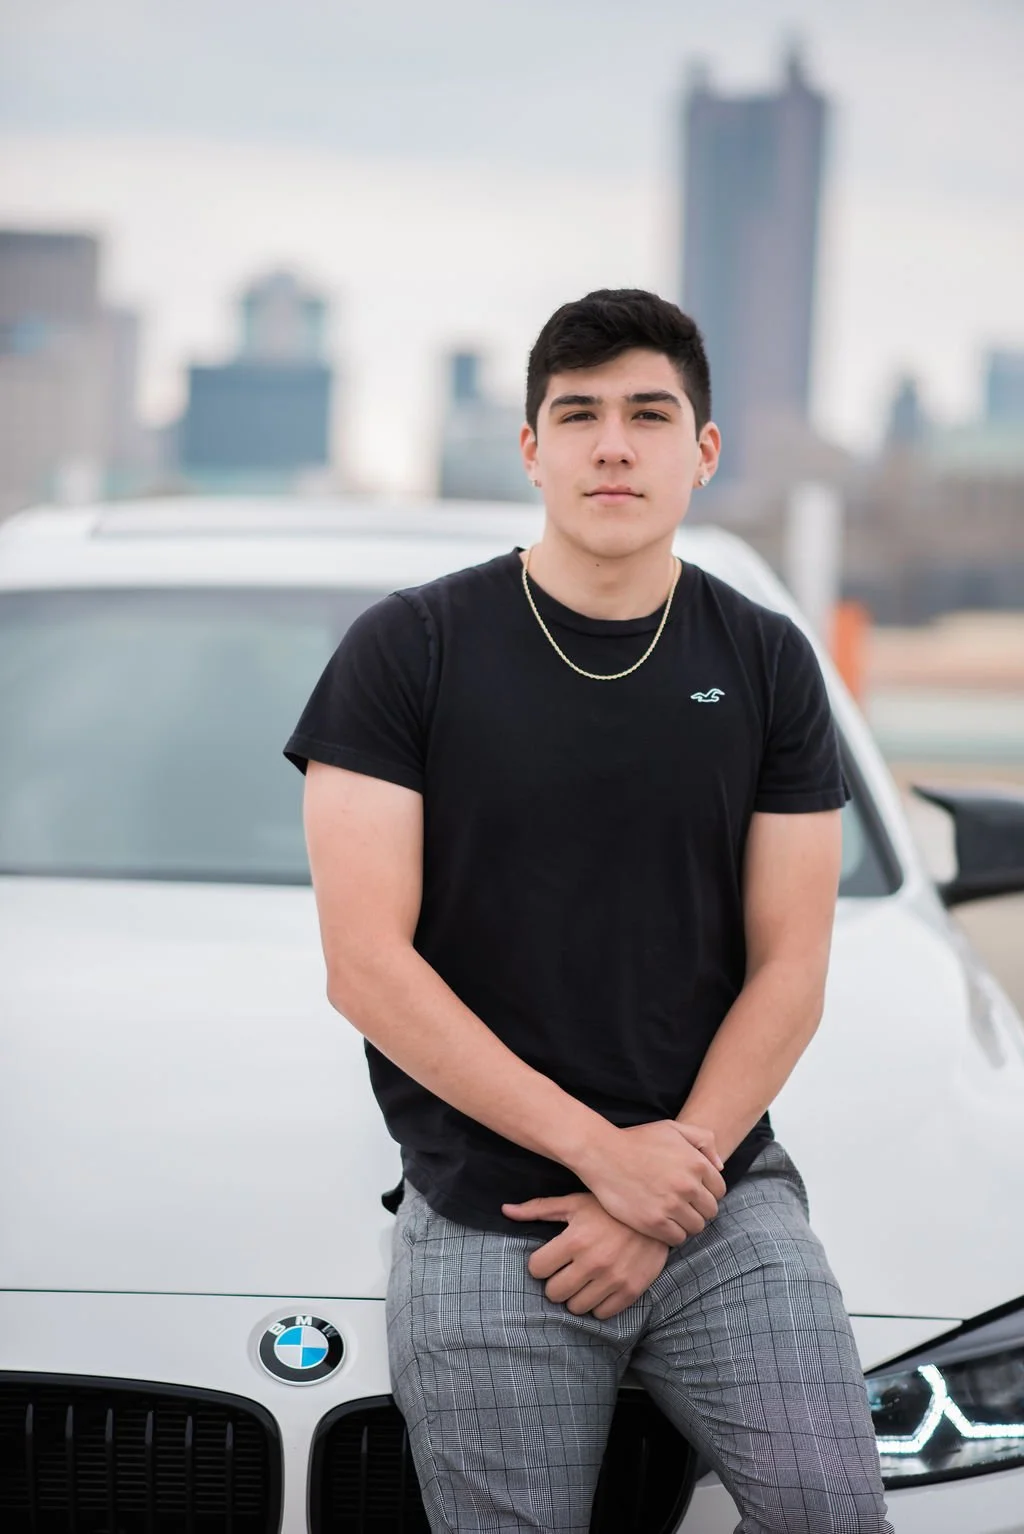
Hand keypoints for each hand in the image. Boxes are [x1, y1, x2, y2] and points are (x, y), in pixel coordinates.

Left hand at [502, 1191, 669, 1318]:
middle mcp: (592, 1262)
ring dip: (575, 1295)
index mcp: (575, 1239)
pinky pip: (601, 1314)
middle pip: (554, 1293)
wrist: (656, 1215)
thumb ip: (538, 1209)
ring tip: (583, 1279)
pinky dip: (597, 1304)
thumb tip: (505, 1210)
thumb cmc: (609, 1208)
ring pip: (575, 1308)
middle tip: (566, 1271)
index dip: (540, 1264)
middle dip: (556, 1282)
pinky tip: (600, 1287)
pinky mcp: (630, 1291)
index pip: (536, 1269)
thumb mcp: (574, 1202)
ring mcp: (613, 1279)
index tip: (549, 1258)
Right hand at [573, 1118, 725, 1245]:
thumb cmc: (637, 1140)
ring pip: (696, 1227)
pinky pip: (678, 1238)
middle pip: (710, 1211)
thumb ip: (703, 1140)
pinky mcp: (654, 1223)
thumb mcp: (672, 1128)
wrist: (602, 1154)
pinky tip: (660, 1222)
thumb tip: (720, 1166)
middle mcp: (688, 1185)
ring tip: (671, 1214)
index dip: (706, 1192)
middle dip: (698, 1209)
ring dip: (686, 1223)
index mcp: (696, 1163)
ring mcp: (671, 1205)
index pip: (719, 1191)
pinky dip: (672, 1234)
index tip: (691, 1193)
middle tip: (681, 1205)